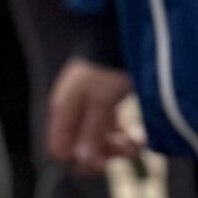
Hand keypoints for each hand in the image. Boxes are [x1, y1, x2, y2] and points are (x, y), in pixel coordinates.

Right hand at [48, 59, 138, 173]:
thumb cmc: (109, 64)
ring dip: (117, 145)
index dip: (79, 161)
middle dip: (105, 152)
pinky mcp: (107, 101)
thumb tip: (83, 162)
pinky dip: (123, 134)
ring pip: (99, 138)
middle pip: (81, 146)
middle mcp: (74, 110)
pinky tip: (138, 136)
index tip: (103, 163)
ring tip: (138, 143)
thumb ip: (92, 131)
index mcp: (64, 109)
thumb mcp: (101, 99)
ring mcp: (90, 106)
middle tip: (128, 150)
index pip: (60, 149)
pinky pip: (111, 126)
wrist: (124, 34)